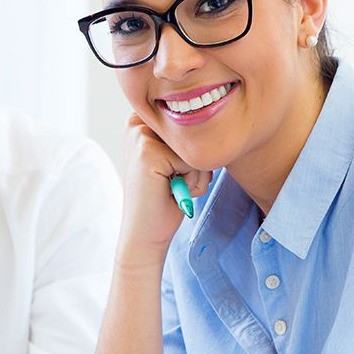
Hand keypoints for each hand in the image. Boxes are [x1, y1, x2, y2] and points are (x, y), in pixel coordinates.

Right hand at [118, 114, 210, 264]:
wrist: (146, 234)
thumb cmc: (165, 199)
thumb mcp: (177, 160)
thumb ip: (188, 139)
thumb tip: (216, 118)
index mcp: (143, 121)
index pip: (194, 124)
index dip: (193, 154)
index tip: (172, 173)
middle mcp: (137, 123)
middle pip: (196, 133)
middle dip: (195, 164)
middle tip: (173, 183)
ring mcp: (140, 136)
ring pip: (196, 148)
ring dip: (196, 175)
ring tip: (172, 188)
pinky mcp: (147, 151)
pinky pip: (194, 162)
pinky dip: (192, 183)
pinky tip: (171, 193)